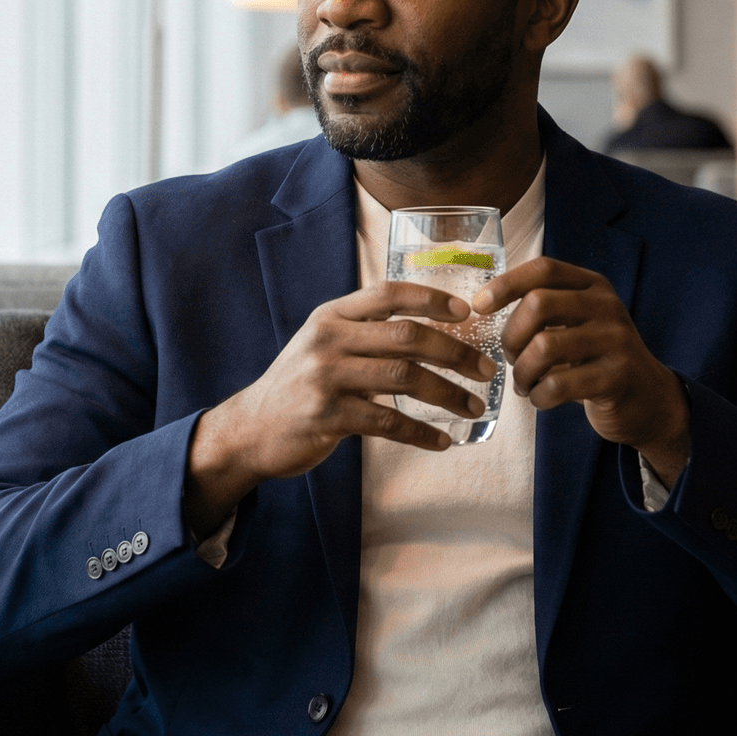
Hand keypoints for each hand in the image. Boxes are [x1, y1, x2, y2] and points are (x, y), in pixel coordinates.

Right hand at [185, 283, 495, 535]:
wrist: (251, 428)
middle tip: (486, 369)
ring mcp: (326, 378)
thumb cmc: (299, 385)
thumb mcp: (322, 344)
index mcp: (331, 316)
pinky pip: (388, 422)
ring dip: (448, 394)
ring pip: (404, 378)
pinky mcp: (327, 417)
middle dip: (455, 352)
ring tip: (473, 407)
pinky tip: (442, 441)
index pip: (389, 294)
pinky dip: (421, 432)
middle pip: (407, 336)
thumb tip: (428, 327)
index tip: (467, 314)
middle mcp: (328, 340)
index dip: (432, 299)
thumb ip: (364, 331)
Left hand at [473, 258, 691, 487]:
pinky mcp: (616, 376)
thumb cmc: (596, 359)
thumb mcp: (577, 323)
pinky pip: (559, 385)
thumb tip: (482, 305)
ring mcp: (615, 340)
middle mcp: (606, 305)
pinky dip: (538, 396)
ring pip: (544, 347)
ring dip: (522, 372)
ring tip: (524, 384)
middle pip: (538, 304)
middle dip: (511, 336)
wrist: (648, 399)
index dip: (506, 284)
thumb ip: (543, 308)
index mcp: (592, 286)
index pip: (543, 269)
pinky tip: (541, 400)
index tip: (479, 306)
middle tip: (509, 358)